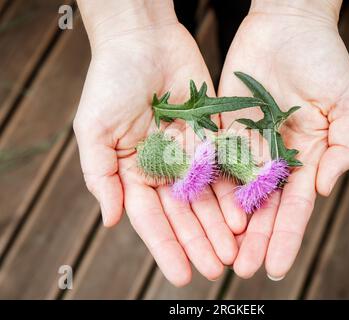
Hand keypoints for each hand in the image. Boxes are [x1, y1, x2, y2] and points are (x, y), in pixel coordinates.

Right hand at [73, 0, 236, 285]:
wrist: (144, 40)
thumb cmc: (111, 82)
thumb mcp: (94, 130)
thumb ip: (101, 177)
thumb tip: (111, 221)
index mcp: (134, 171)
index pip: (152, 218)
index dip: (167, 246)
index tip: (181, 274)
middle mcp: (165, 167)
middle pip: (185, 213)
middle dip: (200, 242)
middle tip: (217, 269)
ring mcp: (190, 153)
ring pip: (208, 196)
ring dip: (220, 225)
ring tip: (235, 251)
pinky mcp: (212, 135)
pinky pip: (225, 167)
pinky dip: (233, 191)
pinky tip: (244, 213)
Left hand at [218, 0, 348, 278]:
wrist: (288, 26)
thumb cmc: (324, 61)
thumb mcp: (347, 104)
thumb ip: (344, 148)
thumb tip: (324, 188)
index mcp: (305, 158)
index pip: (294, 207)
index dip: (286, 236)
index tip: (276, 266)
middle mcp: (274, 158)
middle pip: (262, 207)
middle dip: (254, 239)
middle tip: (243, 269)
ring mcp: (247, 145)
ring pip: (235, 191)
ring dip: (227, 223)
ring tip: (219, 252)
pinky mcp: (223, 129)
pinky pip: (214, 160)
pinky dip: (208, 186)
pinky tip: (200, 211)